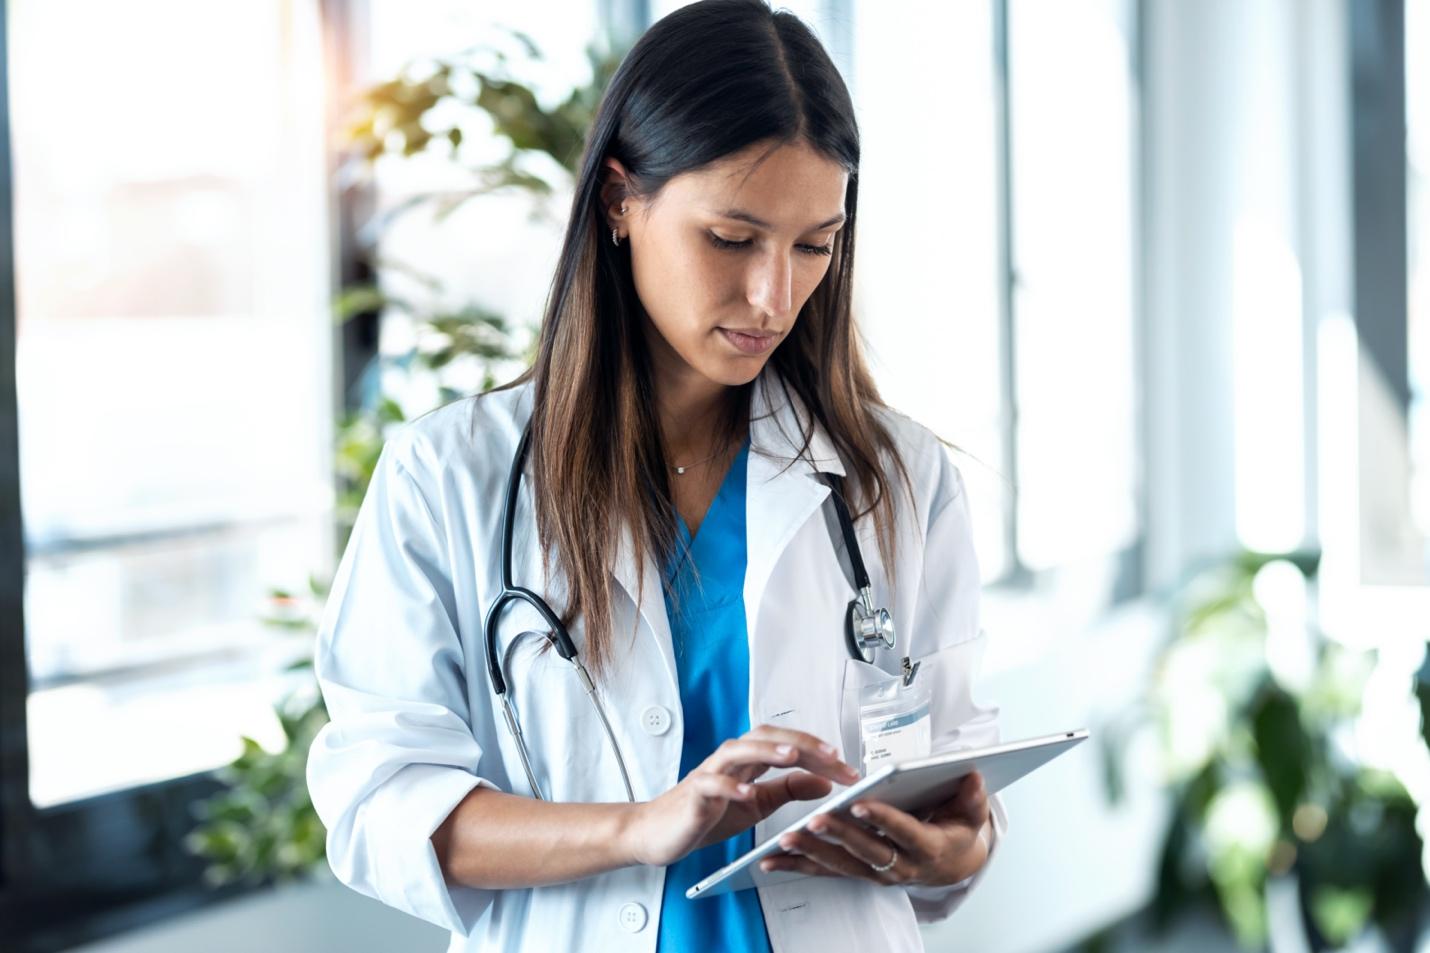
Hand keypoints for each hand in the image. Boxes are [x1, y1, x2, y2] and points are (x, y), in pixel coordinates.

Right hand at [621, 725, 859, 867]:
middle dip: (800, 742)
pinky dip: (729, 787)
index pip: (786, 744)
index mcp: (748, 761)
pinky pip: (711, 785)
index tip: (848, 769)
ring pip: (737, 750)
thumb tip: (825, 782)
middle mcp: (729, 760)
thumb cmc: (706, 814)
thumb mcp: (757, 804)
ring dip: (766, 750)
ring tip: (793, 756)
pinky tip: (747, 794)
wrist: (659, 833)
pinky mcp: (693, 795)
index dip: (818, 753)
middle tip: (831, 756)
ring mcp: (709, 774)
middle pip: (765, 737)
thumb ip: (788, 790)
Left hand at [758, 770, 991, 887]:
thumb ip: (971, 797)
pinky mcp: (860, 873)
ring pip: (842, 864)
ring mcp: (878, 873)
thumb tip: (972, 776)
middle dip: (840, 836)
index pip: (903, 831)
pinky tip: (772, 861)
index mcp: (928, 847)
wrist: (954, 863)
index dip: (882, 818)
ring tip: (786, 840)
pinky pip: (827, 872)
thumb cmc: (958, 830)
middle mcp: (901, 866)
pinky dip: (799, 867)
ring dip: (813, 853)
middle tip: (815, 820)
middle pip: (867, 851)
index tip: (860, 804)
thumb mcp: (972, 813)